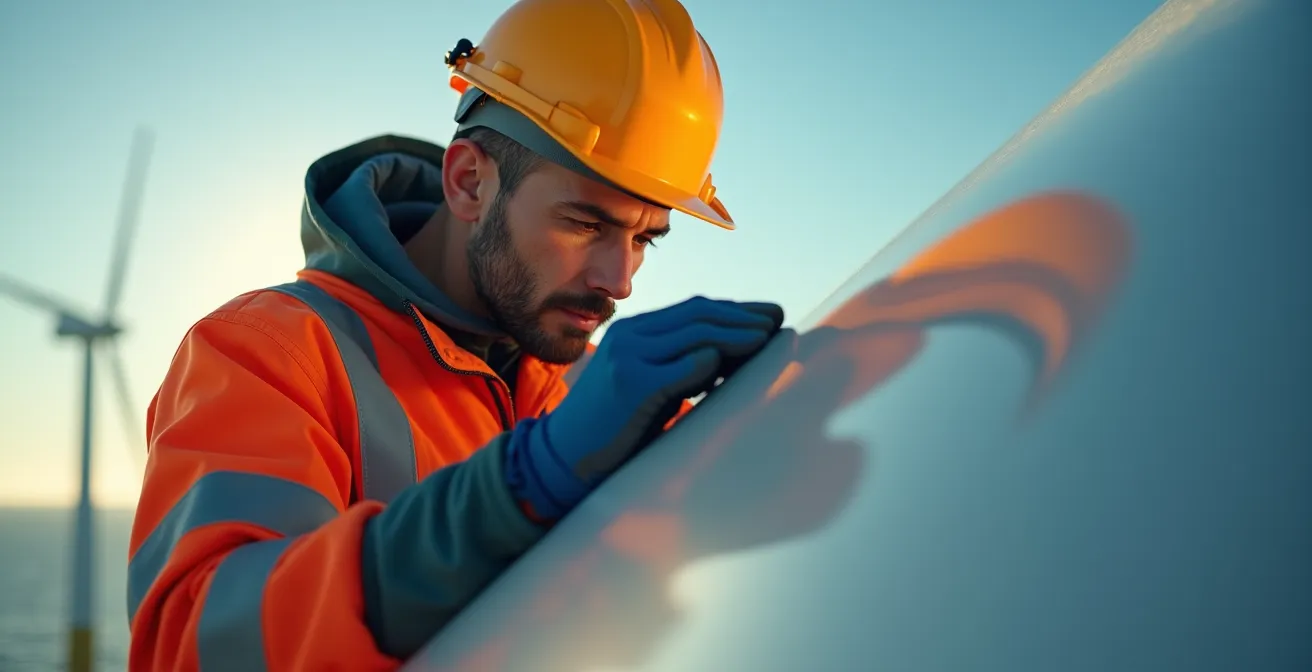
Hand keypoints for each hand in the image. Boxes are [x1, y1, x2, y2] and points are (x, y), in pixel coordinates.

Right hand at [505, 296, 784, 520]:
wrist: (562, 457)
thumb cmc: (614, 428)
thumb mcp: (647, 385)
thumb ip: (680, 367)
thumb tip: (733, 357)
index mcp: (636, 332)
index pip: (695, 310)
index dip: (737, 311)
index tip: (771, 316)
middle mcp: (631, 336)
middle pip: (699, 315)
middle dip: (744, 317)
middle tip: (779, 321)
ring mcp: (629, 357)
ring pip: (695, 334)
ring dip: (737, 335)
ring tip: (767, 338)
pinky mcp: (631, 385)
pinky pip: (680, 368)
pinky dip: (708, 363)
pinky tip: (731, 363)